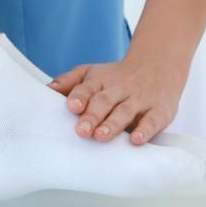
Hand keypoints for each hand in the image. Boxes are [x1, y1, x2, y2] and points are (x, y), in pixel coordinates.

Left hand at [47, 48, 189, 144]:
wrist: (158, 66)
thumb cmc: (116, 76)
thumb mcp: (91, 73)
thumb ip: (69, 81)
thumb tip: (46, 89)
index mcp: (100, 81)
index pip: (88, 88)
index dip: (79, 96)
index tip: (71, 107)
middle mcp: (119, 89)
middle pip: (104, 101)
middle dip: (92, 116)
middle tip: (81, 131)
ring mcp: (140, 99)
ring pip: (125, 112)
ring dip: (113, 124)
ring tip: (101, 136)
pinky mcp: (159, 111)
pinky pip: (152, 121)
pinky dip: (144, 131)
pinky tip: (135, 140)